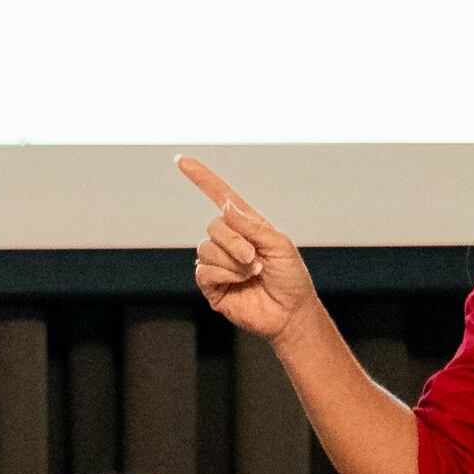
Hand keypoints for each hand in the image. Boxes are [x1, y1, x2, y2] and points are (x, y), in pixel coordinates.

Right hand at [179, 158, 318, 339]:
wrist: (290, 313)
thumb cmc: (290, 277)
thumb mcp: (280, 244)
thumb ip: (252, 224)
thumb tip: (226, 205)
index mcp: (246, 226)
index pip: (220, 197)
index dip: (202, 179)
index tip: (182, 161)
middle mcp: (228, 242)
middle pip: (214, 226)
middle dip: (235, 242)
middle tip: (255, 258)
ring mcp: (218, 263)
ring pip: (208, 249)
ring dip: (233, 262)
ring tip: (253, 273)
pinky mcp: (211, 285)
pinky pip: (204, 270)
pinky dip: (225, 274)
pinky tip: (240, 282)